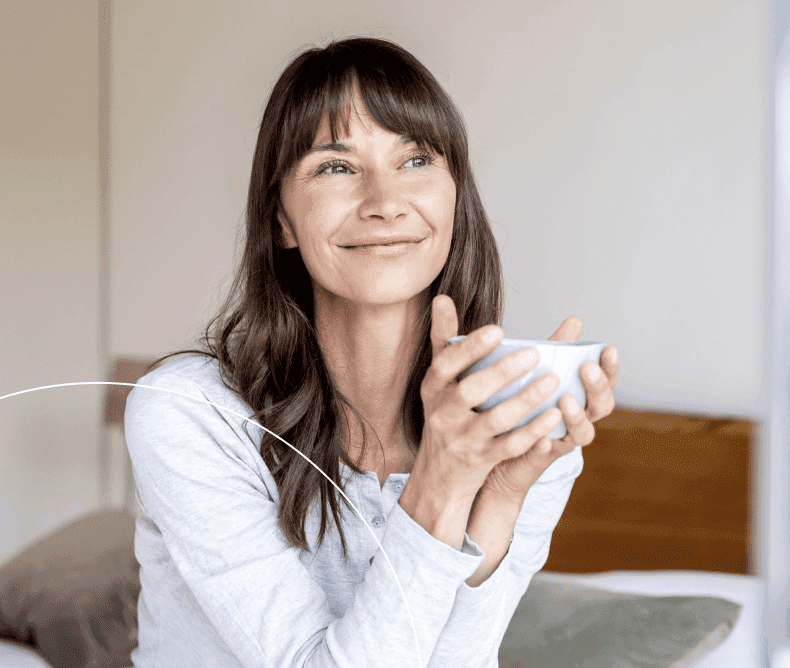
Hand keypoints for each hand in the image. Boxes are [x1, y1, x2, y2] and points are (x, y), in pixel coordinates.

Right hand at [409, 295, 571, 502]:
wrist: (440, 472)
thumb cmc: (446, 412)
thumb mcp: (439, 379)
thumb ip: (444, 338)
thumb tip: (442, 297)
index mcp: (433, 387)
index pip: (446, 364)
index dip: (470, 348)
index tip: (498, 330)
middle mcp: (443, 414)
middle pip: (471, 392)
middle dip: (503, 372)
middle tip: (534, 353)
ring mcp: (463, 440)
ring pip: (496, 420)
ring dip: (526, 400)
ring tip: (552, 380)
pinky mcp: (483, 460)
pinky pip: (511, 445)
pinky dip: (533, 431)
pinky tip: (554, 414)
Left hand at [478, 316, 618, 502]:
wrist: (500, 447)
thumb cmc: (527, 404)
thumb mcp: (542, 372)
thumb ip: (559, 349)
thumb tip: (575, 320)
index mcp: (582, 397)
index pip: (606, 382)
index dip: (611, 368)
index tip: (609, 349)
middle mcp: (578, 419)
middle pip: (601, 407)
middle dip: (597, 388)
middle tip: (587, 369)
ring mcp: (562, 440)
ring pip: (583, 434)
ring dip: (577, 417)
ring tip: (565, 401)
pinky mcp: (540, 458)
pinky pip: (546, 454)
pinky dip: (545, 446)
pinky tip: (540, 438)